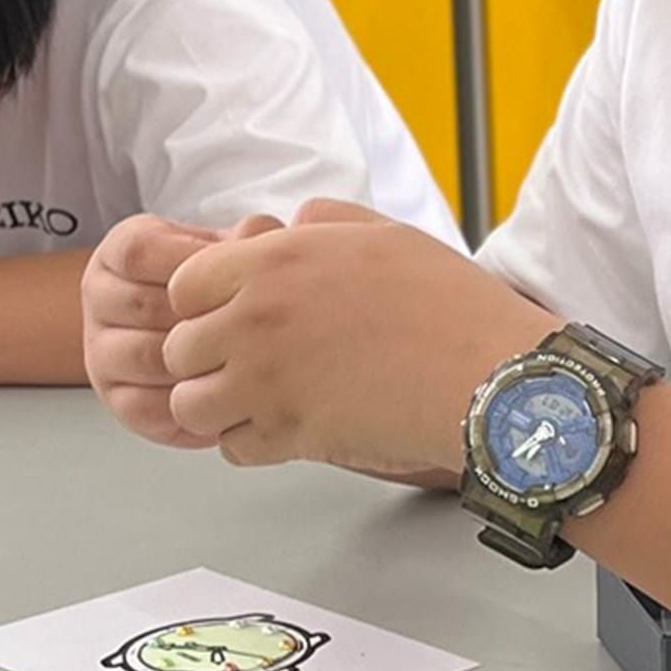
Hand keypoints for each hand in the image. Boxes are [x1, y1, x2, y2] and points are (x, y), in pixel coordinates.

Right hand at [83, 214, 236, 445]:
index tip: (231, 274)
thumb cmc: (219, 290)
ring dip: (198, 359)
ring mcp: (101, 350)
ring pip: (144, 357)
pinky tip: (226, 392)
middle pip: (141, 306)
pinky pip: (146, 404)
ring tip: (242, 357)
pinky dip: (191, 402)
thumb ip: (246, 240)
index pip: (137, 252)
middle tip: (250, 323)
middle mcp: (100, 299)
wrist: (206, 339)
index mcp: (119, 253)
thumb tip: (259, 234)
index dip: (189, 263)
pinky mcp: (117, 398)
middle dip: (202, 316)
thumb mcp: (231, 253)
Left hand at [160, 200, 541, 473]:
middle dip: (207, 359)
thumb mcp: (385, 234)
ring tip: (260, 401)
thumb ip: (324, 221)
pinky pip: (233, 449)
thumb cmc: (452, 308)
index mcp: (274, 261)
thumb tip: (294, 222)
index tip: (232, 315)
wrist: (491, 377)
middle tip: (248, 363)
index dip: (205, 303)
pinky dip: (253, 444)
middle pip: (179, 349)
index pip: (183, 286)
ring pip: (193, 405)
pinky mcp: (291, 435)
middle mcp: (258, 319)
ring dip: (219, 407)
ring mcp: (269, 381)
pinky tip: (287, 427)